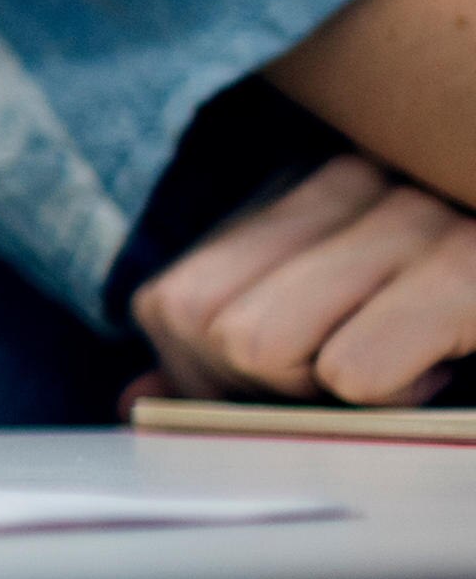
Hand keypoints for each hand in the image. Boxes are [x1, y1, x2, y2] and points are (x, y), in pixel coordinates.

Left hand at [131, 155, 475, 407]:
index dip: (213, 377)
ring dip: (322, 392)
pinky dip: (390, 399)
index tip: (295, 387)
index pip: (170, 303)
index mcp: (303, 185)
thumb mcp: (346, 315)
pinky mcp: (465, 271)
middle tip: (346, 386)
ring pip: (254, 344)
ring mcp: (405, 216)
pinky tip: (442, 369)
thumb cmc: (455, 317)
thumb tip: (135, 400)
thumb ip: (231, 353)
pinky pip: (351, 371)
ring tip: (404, 372)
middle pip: (195, 322)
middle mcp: (346, 179)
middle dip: (258, 389)